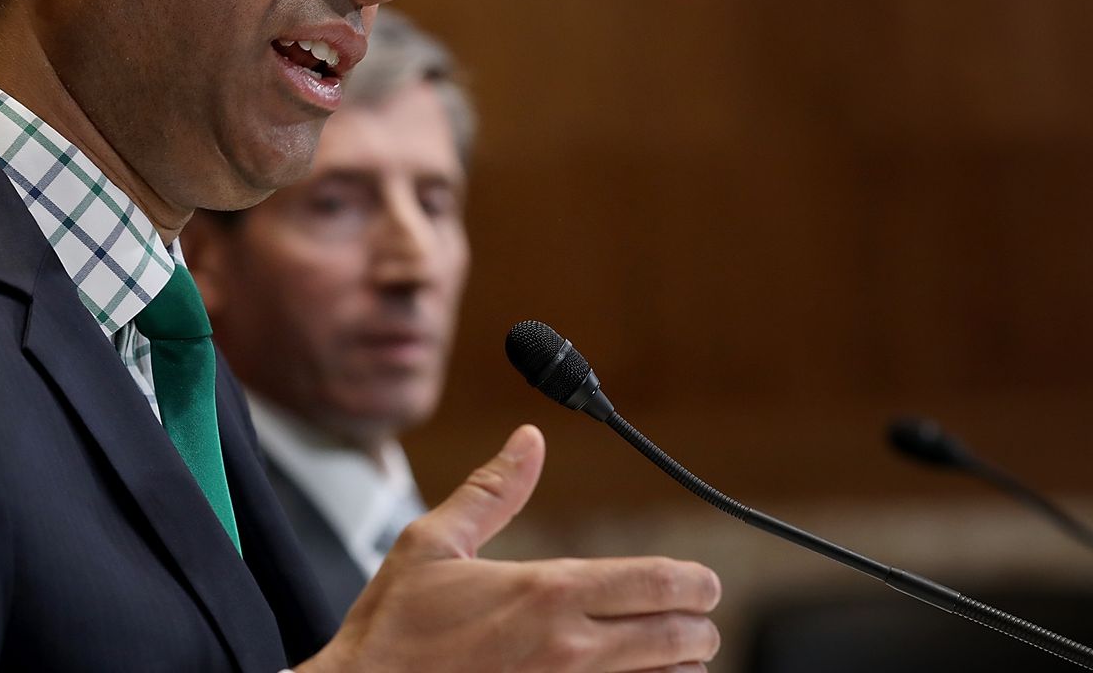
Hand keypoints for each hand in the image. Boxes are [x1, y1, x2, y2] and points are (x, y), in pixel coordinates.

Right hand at [297, 425, 721, 672]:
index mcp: (547, 592)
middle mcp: (571, 649)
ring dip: (677, 663)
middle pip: (683, 636)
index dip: (694, 582)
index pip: (660, 583)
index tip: (698, 582)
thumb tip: (528, 441)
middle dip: (695, 622)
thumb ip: (491, 492)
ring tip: (665, 650)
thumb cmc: (394, 629)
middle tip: (689, 615)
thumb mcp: (431, 544)